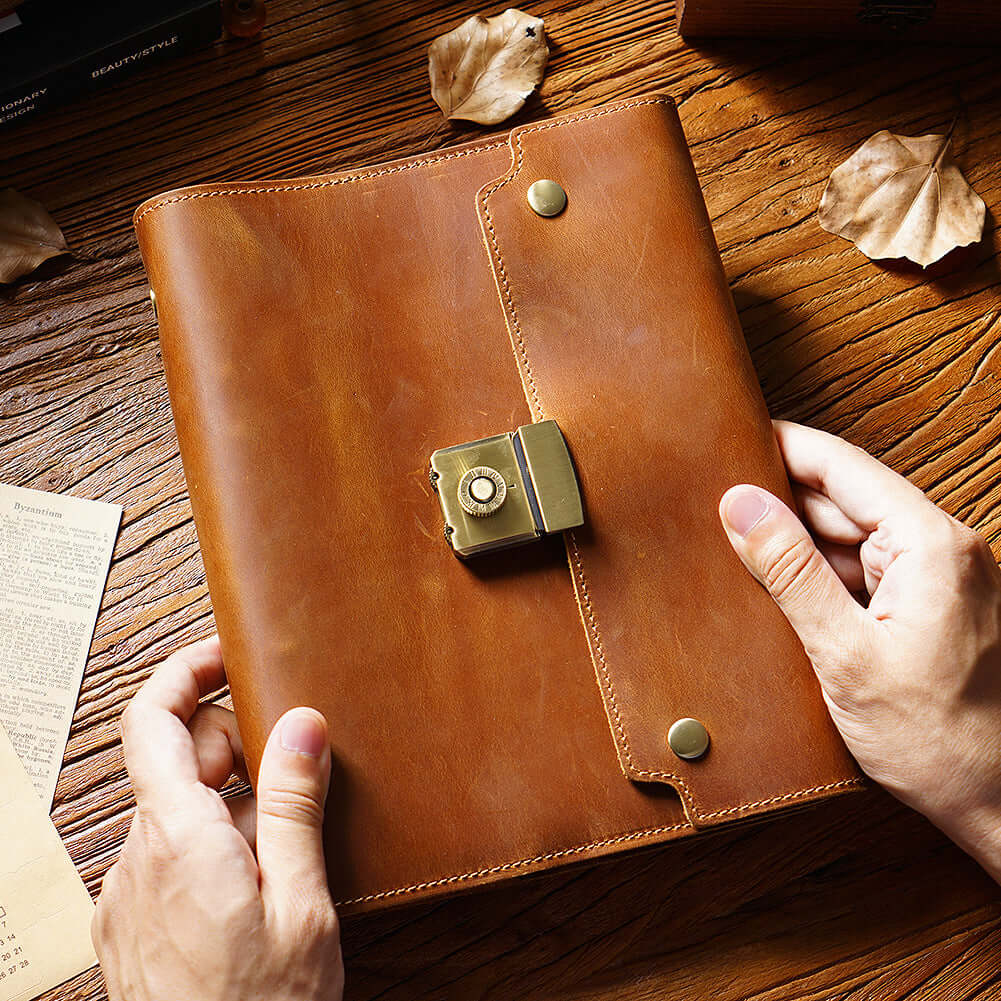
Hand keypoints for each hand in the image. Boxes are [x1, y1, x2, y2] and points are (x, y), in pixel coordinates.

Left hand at [93, 636, 343, 1000]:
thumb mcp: (302, 906)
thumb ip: (295, 805)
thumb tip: (301, 723)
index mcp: (178, 840)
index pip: (152, 721)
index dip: (187, 671)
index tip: (229, 655)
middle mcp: (136, 859)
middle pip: (173, 761)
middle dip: (233, 747)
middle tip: (294, 766)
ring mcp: (127, 894)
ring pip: (174, 810)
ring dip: (230, 802)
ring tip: (287, 841)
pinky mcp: (129, 924)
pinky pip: (167, 854)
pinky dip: (211, 842)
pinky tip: (258, 878)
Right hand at [719, 421, 1000, 880]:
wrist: (998, 806)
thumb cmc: (936, 740)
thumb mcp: (845, 653)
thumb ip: (790, 571)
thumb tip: (740, 504)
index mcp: (929, 544)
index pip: (842, 466)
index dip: (782, 447)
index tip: (729, 441)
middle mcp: (940, 550)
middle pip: (844, 501)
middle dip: (780, 503)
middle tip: (716, 512)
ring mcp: (936, 579)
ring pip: (850, 539)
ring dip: (797, 547)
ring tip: (740, 560)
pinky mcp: (928, 608)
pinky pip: (863, 574)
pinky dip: (821, 580)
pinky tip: (783, 598)